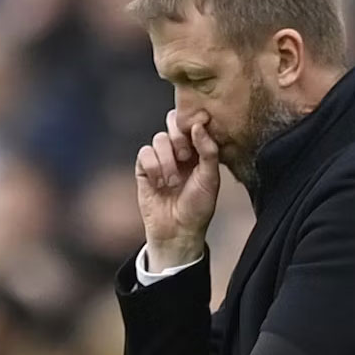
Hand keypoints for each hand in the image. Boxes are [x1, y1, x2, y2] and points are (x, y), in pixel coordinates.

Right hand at [135, 109, 219, 269]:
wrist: (178, 231)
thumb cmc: (198, 207)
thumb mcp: (211, 178)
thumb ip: (208, 150)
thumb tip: (199, 125)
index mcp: (198, 150)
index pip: (192, 122)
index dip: (192, 125)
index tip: (196, 136)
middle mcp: (179, 150)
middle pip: (172, 122)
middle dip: (178, 139)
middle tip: (185, 157)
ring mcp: (161, 158)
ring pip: (159, 139)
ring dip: (167, 160)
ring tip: (173, 182)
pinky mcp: (144, 168)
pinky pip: (144, 153)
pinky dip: (152, 166)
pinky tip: (159, 183)